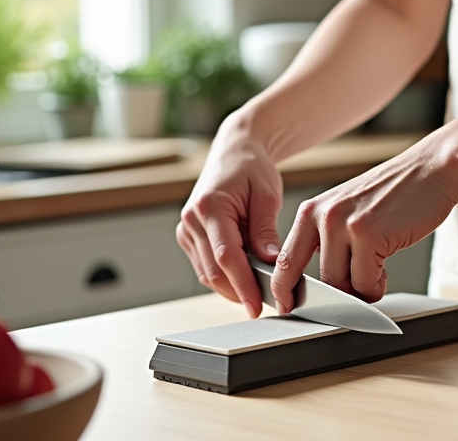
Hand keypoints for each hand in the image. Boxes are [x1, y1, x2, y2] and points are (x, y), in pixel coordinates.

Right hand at [176, 120, 282, 318]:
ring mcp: (186, 230)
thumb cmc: (251, 168)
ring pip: (207, 274)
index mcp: (210, 207)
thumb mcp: (266, 196)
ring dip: (232, 287)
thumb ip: (266, 231)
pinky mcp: (188, 237)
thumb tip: (271, 264)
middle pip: (213, 271)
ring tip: (260, 290)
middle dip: (240, 292)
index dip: (244, 285)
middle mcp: (192, 220)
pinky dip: (225, 276)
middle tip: (267, 304)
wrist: (235, 152)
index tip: (258, 306)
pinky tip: (246, 278)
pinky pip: (206, 267)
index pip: (226, 257)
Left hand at [270, 141, 457, 310]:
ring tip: (378, 269)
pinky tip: (387, 267)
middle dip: (341, 293)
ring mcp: (344, 225)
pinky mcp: (368, 235)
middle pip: (319, 281)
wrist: (431, 168)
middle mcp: (323, 216)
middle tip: (361, 284)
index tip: (286, 306)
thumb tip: (321, 285)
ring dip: (363, 289)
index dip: (283, 290)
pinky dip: (378, 285)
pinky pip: (366, 284)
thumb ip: (328, 241)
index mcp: (312, 210)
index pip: (285, 260)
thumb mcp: (348, 210)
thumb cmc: (396, 192)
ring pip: (342, 286)